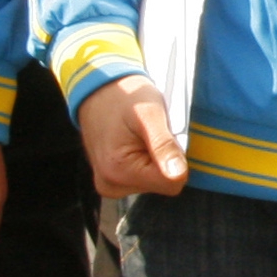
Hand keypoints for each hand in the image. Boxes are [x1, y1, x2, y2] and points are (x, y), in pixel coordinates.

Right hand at [74, 74, 186, 197]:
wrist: (99, 91)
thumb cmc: (123, 97)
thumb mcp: (149, 113)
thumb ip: (163, 144)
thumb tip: (177, 174)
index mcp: (118, 171)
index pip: (172, 183)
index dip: (176, 157)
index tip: (163, 136)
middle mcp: (111, 185)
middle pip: (163, 183)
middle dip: (164, 158)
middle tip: (150, 133)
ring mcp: (110, 185)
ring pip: (155, 181)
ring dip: (156, 158)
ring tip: (141, 135)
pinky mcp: (113, 182)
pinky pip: (144, 179)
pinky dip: (147, 161)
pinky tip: (136, 143)